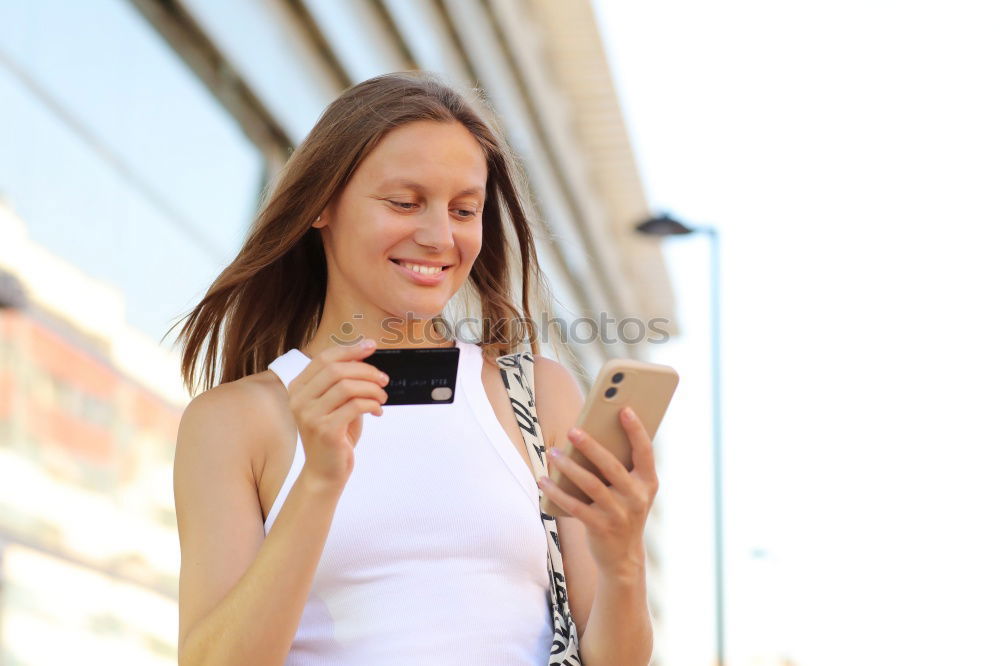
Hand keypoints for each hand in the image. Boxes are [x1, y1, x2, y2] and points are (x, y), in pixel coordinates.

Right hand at [287, 338, 388, 489]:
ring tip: (382, 397)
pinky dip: (372, 404)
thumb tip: (365, 356)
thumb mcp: (336, 404)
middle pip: (337, 369)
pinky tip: (377, 410)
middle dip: (366, 370)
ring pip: (347, 386)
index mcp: (298, 389)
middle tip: (384, 379)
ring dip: (372, 388)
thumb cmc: (334, 436)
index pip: (324, 358)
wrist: (325, 472)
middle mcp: (299, 400)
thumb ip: (344, 382)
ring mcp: (310, 415)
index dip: (350, 349)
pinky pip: (355, 405)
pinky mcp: (325, 429)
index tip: (371, 346)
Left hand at [538, 406, 658, 575]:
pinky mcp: (601, 528)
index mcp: (648, 483)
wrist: (624, 558)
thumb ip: (620, 467)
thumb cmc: (623, 512)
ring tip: (552, 453)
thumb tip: (590, 436)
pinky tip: (543, 480)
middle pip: (611, 466)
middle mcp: (637, 498)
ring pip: (591, 485)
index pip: (645, 451)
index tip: (624, 409)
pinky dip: (557, 492)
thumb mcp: (631, 491)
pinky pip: (575, 506)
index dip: (636, 430)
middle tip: (572, 430)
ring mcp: (620, 514)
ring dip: (569, 467)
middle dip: (591, 446)